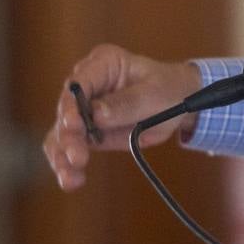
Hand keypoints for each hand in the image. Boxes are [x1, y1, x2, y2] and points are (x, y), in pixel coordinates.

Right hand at [42, 43, 202, 190]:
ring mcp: (84, 109)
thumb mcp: (154, 92)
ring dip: (63, 155)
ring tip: (70, 178)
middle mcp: (87, 84)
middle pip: (66, 111)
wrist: (181, 103)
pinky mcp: (88, 132)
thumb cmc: (169, 88)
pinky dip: (68, 164)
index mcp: (102, 63)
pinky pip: (72, 147)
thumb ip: (126, 103)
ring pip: (63, 133)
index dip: (71, 105)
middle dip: (68, 136)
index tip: (72, 125)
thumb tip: (96, 115)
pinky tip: (72, 180)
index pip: (78, 84)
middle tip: (76, 157)